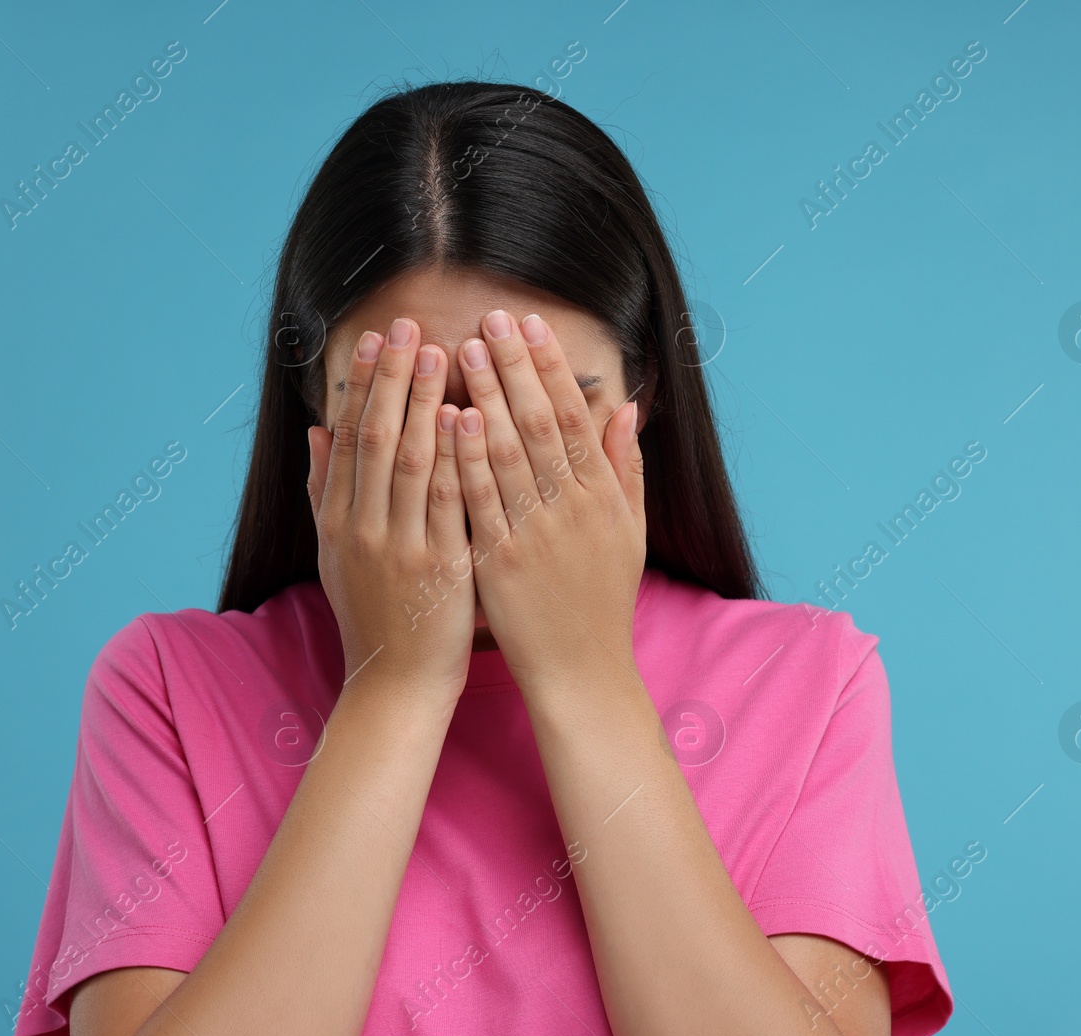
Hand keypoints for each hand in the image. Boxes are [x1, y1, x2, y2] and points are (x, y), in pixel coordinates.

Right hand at [307, 318, 474, 710]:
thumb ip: (324, 492)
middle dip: (392, 378)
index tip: (377, 340)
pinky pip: (445, 499)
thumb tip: (315, 431)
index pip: (348, 438)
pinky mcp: (438, 564)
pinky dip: (451, 455)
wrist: (396, 682)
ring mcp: (399, 545)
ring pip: (408, 460)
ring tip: (439, 352)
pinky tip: (463, 416)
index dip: (364, 385)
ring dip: (423, 402)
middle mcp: (362, 527)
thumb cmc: (373, 614)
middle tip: (407, 327)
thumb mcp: (334, 554)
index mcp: (337, 521)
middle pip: (374, 437)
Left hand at [451, 309, 645, 688]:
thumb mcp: (629, 532)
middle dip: (515, 367)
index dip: (550, 368)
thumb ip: (626, 468)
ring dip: (486, 398)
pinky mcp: (501, 561)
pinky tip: (451, 419)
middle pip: (540, 423)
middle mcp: (570, 508)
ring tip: (466, 351)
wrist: (581, 671)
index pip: (574, 417)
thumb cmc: (601, 600)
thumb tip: (626, 408)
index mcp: (600, 496)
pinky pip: (480, 500)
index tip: (531, 325)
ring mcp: (535, 534)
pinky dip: (466, 458)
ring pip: (509, 454)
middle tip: (492, 319)